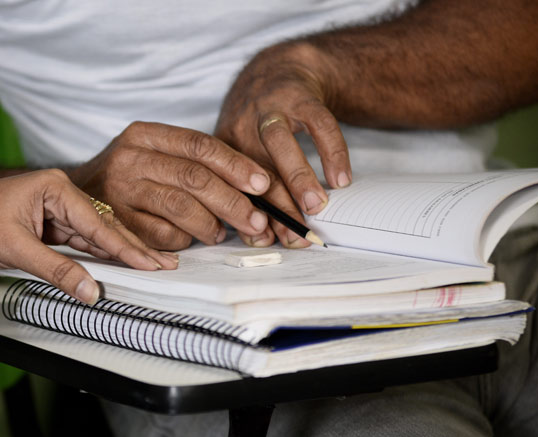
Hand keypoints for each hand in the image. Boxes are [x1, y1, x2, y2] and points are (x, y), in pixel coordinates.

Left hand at [0, 169, 177, 303]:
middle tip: (165, 265)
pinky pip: (77, 245)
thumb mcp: (16, 249)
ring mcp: (52, 212)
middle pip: (103, 227)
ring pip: (93, 238)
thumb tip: (90, 290)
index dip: (127, 248)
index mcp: (54, 187)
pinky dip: (95, 258)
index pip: (99, 223)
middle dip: (133, 249)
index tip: (152, 264)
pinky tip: (115, 268)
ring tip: (149, 267)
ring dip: (118, 255)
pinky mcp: (45, 228)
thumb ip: (57, 271)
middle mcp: (57, 196)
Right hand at [66, 121, 272, 250]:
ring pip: (179, 206)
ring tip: (221, 233)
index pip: (199, 145)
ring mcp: (118, 191)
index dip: (235, 165)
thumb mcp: (152, 155)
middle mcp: (129, 158)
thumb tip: (254, 186)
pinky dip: (182, 240)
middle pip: (193, 177)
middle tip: (257, 222)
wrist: (69, 197)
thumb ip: (193, 163)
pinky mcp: (114, 223)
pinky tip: (189, 240)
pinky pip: (160, 234)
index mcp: (144, 135)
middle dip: (232, 202)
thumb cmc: (126, 178)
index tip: (262, 184)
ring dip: (210, 225)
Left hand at [215, 41, 351, 247]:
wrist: (277, 68)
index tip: (264, 241)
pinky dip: (332, 152)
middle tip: (295, 235)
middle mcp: (240, 125)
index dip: (247, 214)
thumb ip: (250, 192)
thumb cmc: (257, 125)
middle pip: (254, 170)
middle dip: (276, 205)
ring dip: (298, 178)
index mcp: (221, 147)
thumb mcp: (242, 152)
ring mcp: (269, 107)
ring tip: (316, 208)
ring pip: (279, 144)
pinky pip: (318, 124)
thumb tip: (262, 239)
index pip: (231, 187)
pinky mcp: (300, 95)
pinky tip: (341, 180)